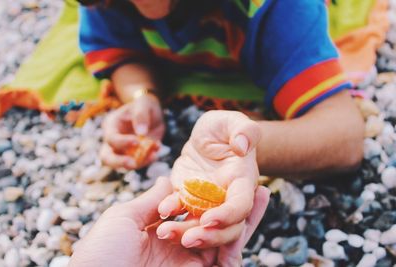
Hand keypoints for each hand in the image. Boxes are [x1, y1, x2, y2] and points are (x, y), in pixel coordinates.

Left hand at [69, 177, 269, 266]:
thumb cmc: (103, 251)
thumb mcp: (125, 218)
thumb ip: (153, 200)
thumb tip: (166, 179)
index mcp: (162, 230)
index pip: (194, 209)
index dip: (213, 195)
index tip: (228, 176)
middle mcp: (180, 246)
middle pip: (216, 223)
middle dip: (237, 206)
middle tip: (258, 187)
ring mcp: (190, 262)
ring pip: (224, 238)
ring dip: (244, 218)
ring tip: (260, 193)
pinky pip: (223, 257)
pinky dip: (237, 239)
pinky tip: (247, 217)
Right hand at [100, 94, 164, 168]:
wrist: (151, 111)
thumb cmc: (144, 104)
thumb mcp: (144, 104)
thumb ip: (141, 115)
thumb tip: (141, 133)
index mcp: (111, 125)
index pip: (111, 138)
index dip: (122, 142)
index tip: (137, 141)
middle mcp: (114, 140)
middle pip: (107, 157)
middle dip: (118, 162)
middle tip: (132, 164)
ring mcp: (123, 150)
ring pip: (123, 165)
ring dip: (139, 163)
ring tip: (154, 155)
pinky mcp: (135, 155)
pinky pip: (139, 163)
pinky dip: (148, 160)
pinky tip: (156, 151)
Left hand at [157, 111, 263, 248]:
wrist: (204, 135)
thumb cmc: (221, 126)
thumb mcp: (232, 122)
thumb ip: (244, 130)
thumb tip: (242, 147)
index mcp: (242, 181)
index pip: (241, 205)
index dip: (228, 215)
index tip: (210, 219)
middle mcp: (227, 197)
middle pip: (225, 227)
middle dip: (209, 237)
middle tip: (188, 240)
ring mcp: (206, 201)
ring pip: (201, 226)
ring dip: (185, 233)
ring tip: (165, 232)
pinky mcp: (187, 199)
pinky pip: (180, 211)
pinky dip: (171, 213)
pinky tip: (161, 211)